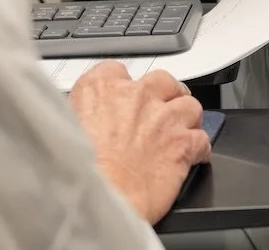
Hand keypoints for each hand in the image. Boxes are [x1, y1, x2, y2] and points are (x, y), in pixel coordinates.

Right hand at [68, 61, 211, 222]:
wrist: (101, 198)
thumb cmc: (79, 172)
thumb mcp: (66, 128)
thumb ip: (81, 114)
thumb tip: (87, 120)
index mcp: (101, 88)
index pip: (117, 71)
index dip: (123, 87)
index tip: (123, 100)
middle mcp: (136, 95)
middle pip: (162, 80)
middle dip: (165, 95)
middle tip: (159, 112)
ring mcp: (163, 117)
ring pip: (189, 105)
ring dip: (186, 118)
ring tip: (179, 131)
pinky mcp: (183, 143)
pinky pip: (202, 138)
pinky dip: (199, 148)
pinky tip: (192, 156)